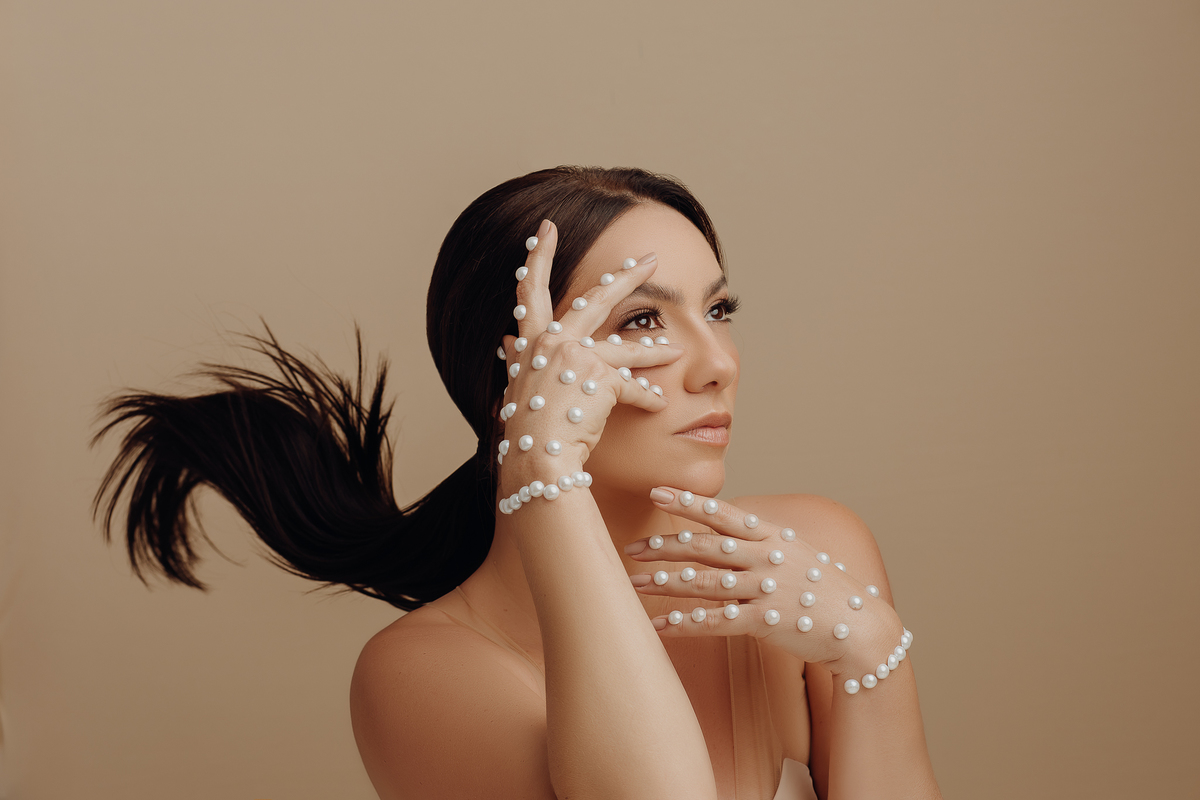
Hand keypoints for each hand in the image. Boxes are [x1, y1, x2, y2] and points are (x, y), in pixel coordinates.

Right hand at [495, 220, 683, 505]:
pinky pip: (632, 387)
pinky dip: (645, 399)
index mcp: (531, 343)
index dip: (538, 257)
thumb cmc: (526, 432)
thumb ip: (517, 361)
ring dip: (653, 351)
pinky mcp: (598, 379)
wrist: (534, 460)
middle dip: (626, 276)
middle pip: (596, 298)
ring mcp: (576, 358)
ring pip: (627, 347)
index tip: (547, 229)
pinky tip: (658, 407)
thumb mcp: (517, 388)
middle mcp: (552, 342)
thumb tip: (506, 342)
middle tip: (651, 258)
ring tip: (676, 351)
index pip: (530, 291)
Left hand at [624, 489, 909, 680]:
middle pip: (704, 547)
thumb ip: (761, 543)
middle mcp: (766, 558)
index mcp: (772, 537)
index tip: (656, 491)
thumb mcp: (796, 553)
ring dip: (665, 583)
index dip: (688, 503)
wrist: (861, 628)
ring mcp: (766, 588)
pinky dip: (684, 622)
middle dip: (664, 547)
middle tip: (631, 548)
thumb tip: (729, 529)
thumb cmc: (825, 591)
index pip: (722, 514)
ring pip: (703, 582)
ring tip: (633, 584)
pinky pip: (715, 621)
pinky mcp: (765, 621)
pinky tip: (659, 624)